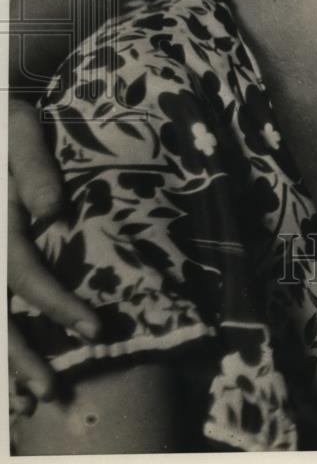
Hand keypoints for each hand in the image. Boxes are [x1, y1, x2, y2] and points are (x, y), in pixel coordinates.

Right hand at [7, 97, 99, 412]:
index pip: (21, 272)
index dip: (56, 304)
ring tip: (28, 405)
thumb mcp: (18, 129)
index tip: (95, 331)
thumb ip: (34, 167)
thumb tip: (55, 211)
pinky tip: (7, 385)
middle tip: (54, 393)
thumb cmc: (1, 124)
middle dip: (19, 358)